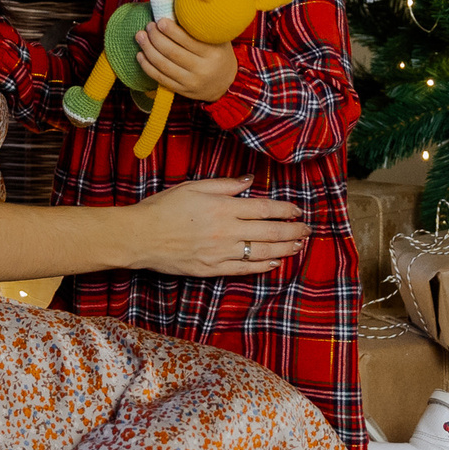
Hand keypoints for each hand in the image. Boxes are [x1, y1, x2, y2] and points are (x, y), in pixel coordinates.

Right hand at [128, 177, 305, 276]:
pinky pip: (245, 268)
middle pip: (270, 231)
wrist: (140, 237)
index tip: (298, 209)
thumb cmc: (163, 208)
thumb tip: (249, 180)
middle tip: (308, 229)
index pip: (264, 208)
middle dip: (293, 230)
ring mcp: (221, 252)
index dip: (285, 210)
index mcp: (223, 207)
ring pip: (263, 251)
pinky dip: (263, 266)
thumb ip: (225, 185)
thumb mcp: (193, 187)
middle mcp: (227, 230)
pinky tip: (275, 262)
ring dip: (285, 248)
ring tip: (299, 245)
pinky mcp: (213, 269)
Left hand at [134, 18, 238, 102]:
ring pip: (163, 65)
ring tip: (140, 37)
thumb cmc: (218, 54)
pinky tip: (140, 55)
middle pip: (172, 52)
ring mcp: (191, 82)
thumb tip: (175, 8)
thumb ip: (201, 27)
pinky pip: (160, 78)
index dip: (170, 30)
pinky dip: (147, 66)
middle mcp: (202, 69)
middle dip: (156, 37)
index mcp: (213, 53)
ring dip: (148, 49)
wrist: (225, 83)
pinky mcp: (182, 90)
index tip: (159, 20)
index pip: (187, 40)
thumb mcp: (217, 39)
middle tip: (149, 26)